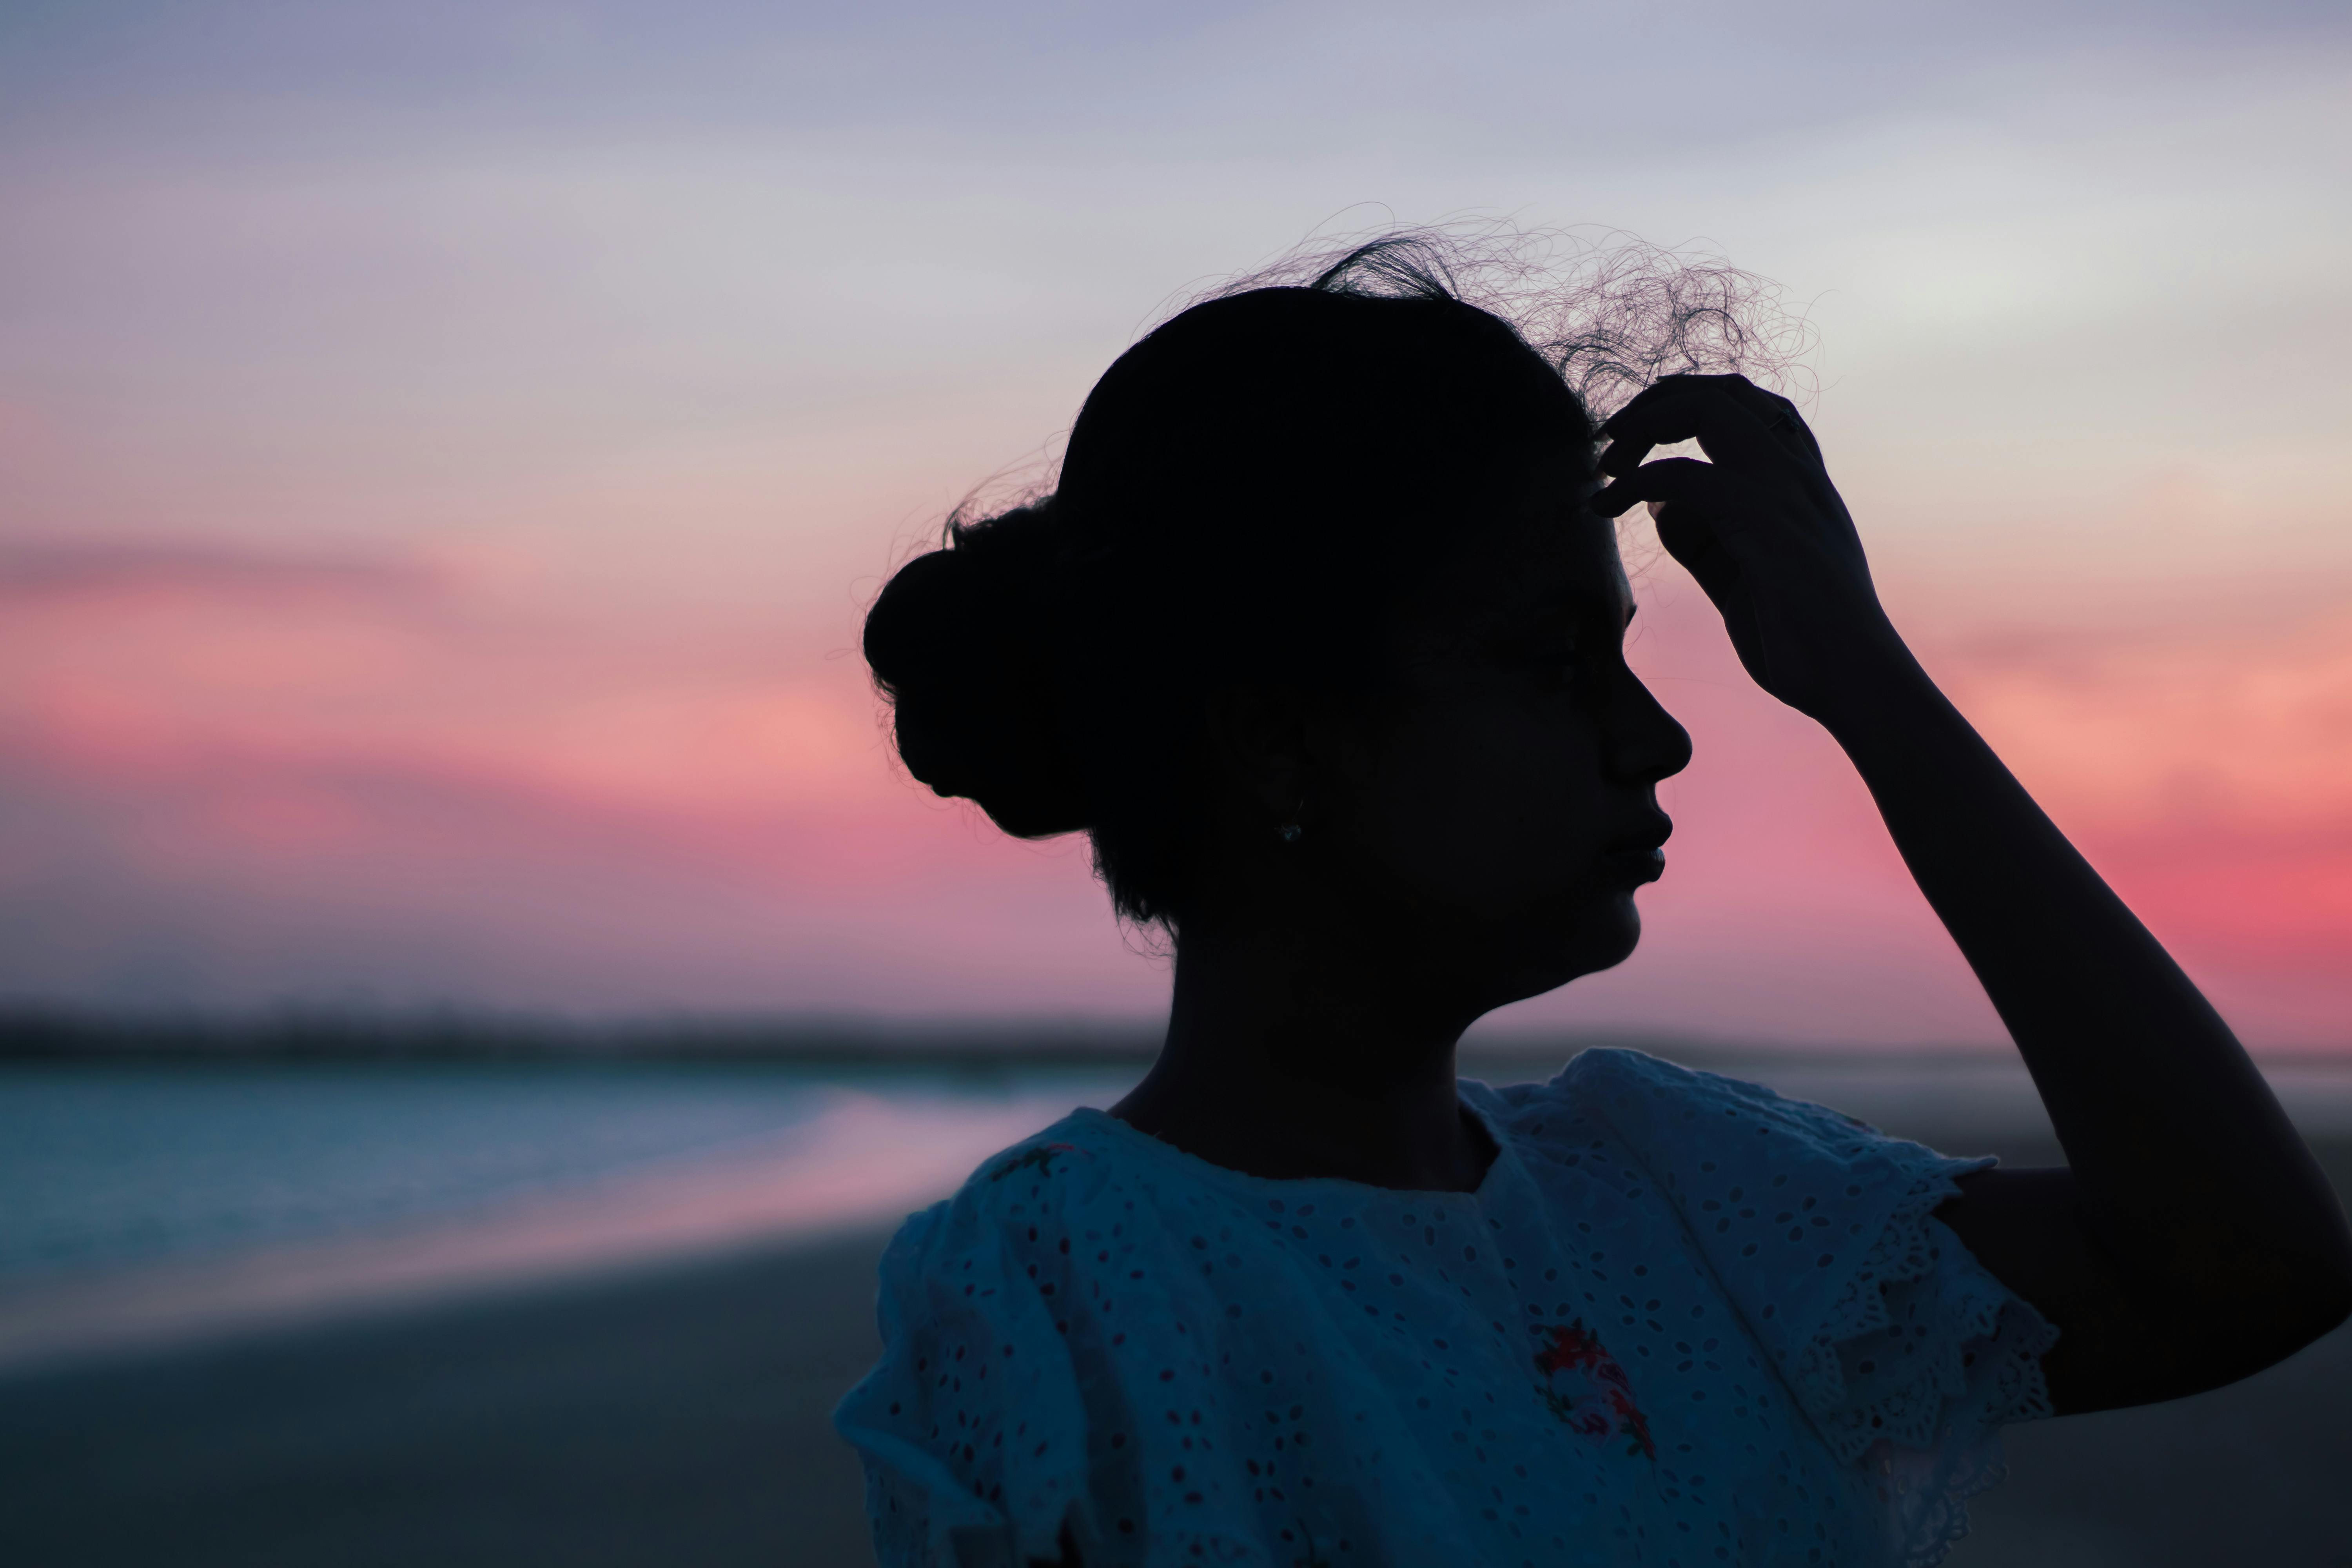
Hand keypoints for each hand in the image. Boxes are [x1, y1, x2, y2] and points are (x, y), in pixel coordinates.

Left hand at [1591, 374, 1911, 725]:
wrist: (1856, 685)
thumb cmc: (1803, 641)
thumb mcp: (1739, 576)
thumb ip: (1703, 539)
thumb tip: (1659, 504)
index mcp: (1802, 484)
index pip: (1749, 406)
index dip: (1686, 401)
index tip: (1638, 434)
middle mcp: (1800, 475)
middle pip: (1725, 391)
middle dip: (1657, 400)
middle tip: (1611, 439)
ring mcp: (1788, 492)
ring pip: (1710, 410)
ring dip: (1643, 426)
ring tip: (1605, 465)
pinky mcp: (1766, 524)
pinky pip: (1684, 476)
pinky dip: (1634, 481)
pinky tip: (1604, 505)